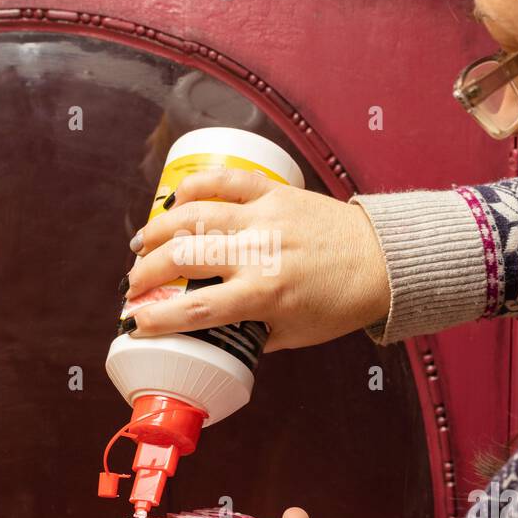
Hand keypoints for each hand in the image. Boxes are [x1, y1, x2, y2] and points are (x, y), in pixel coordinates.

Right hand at [122, 167, 389, 351]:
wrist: (383, 260)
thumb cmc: (340, 302)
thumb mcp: (293, 334)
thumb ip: (251, 334)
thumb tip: (213, 336)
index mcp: (264, 295)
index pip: (194, 309)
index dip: (155, 317)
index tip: (134, 322)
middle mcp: (258, 253)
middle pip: (181, 258)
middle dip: (145, 273)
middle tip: (134, 284)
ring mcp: (264, 219)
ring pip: (193, 216)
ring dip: (157, 230)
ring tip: (140, 245)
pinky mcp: (274, 194)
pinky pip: (226, 182)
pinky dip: (195, 186)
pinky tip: (174, 199)